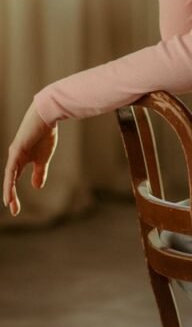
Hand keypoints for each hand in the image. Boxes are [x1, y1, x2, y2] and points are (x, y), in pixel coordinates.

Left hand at [3, 102, 57, 216]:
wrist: (47, 117)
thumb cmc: (45, 135)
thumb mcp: (43, 158)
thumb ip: (39, 172)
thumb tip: (36, 187)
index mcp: (20, 160)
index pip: (14, 180)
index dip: (14, 194)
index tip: (15, 208)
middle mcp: (14, 158)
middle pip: (9, 180)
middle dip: (11, 196)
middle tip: (14, 210)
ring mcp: (14, 154)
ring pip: (8, 176)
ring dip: (9, 190)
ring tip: (9, 203)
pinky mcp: (16, 150)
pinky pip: (11, 169)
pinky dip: (10, 180)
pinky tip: (10, 188)